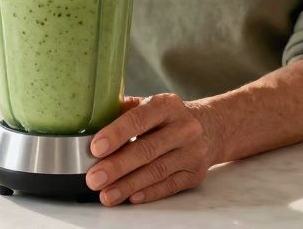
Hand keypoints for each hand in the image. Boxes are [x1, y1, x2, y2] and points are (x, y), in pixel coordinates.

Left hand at [86, 94, 218, 205]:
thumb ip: (124, 111)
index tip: (95, 149)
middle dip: (117, 166)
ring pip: (157, 171)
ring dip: (128, 185)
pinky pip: (169, 186)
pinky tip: (131, 197)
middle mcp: (183, 127)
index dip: (116, 134)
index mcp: (167, 105)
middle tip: (94, 178)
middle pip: (147, 149)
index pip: (139, 119)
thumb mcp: (150, 105)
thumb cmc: (168, 118)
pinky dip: (148, 193)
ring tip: (106, 194)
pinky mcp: (195, 174)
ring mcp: (192, 152)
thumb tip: (91, 124)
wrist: (211, 128)